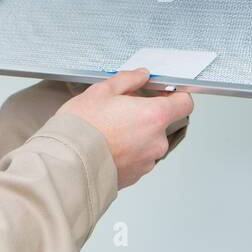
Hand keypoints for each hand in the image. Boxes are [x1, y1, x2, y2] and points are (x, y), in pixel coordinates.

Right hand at [58, 69, 193, 189]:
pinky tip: (108, 146)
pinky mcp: (135, 176)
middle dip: (146, 115)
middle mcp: (156, 141)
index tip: (166, 92)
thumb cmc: (82, 129)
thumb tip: (141, 75)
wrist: (68, 163)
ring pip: (148, 142)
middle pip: (162, 123)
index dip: (176, 95)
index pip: (184, 104)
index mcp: (154, 116)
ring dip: (136, 135)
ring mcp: (147, 162)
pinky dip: (127, 152)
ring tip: (110, 131)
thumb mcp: (102, 91)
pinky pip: (138, 158)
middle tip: (123, 110)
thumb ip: (128, 80)